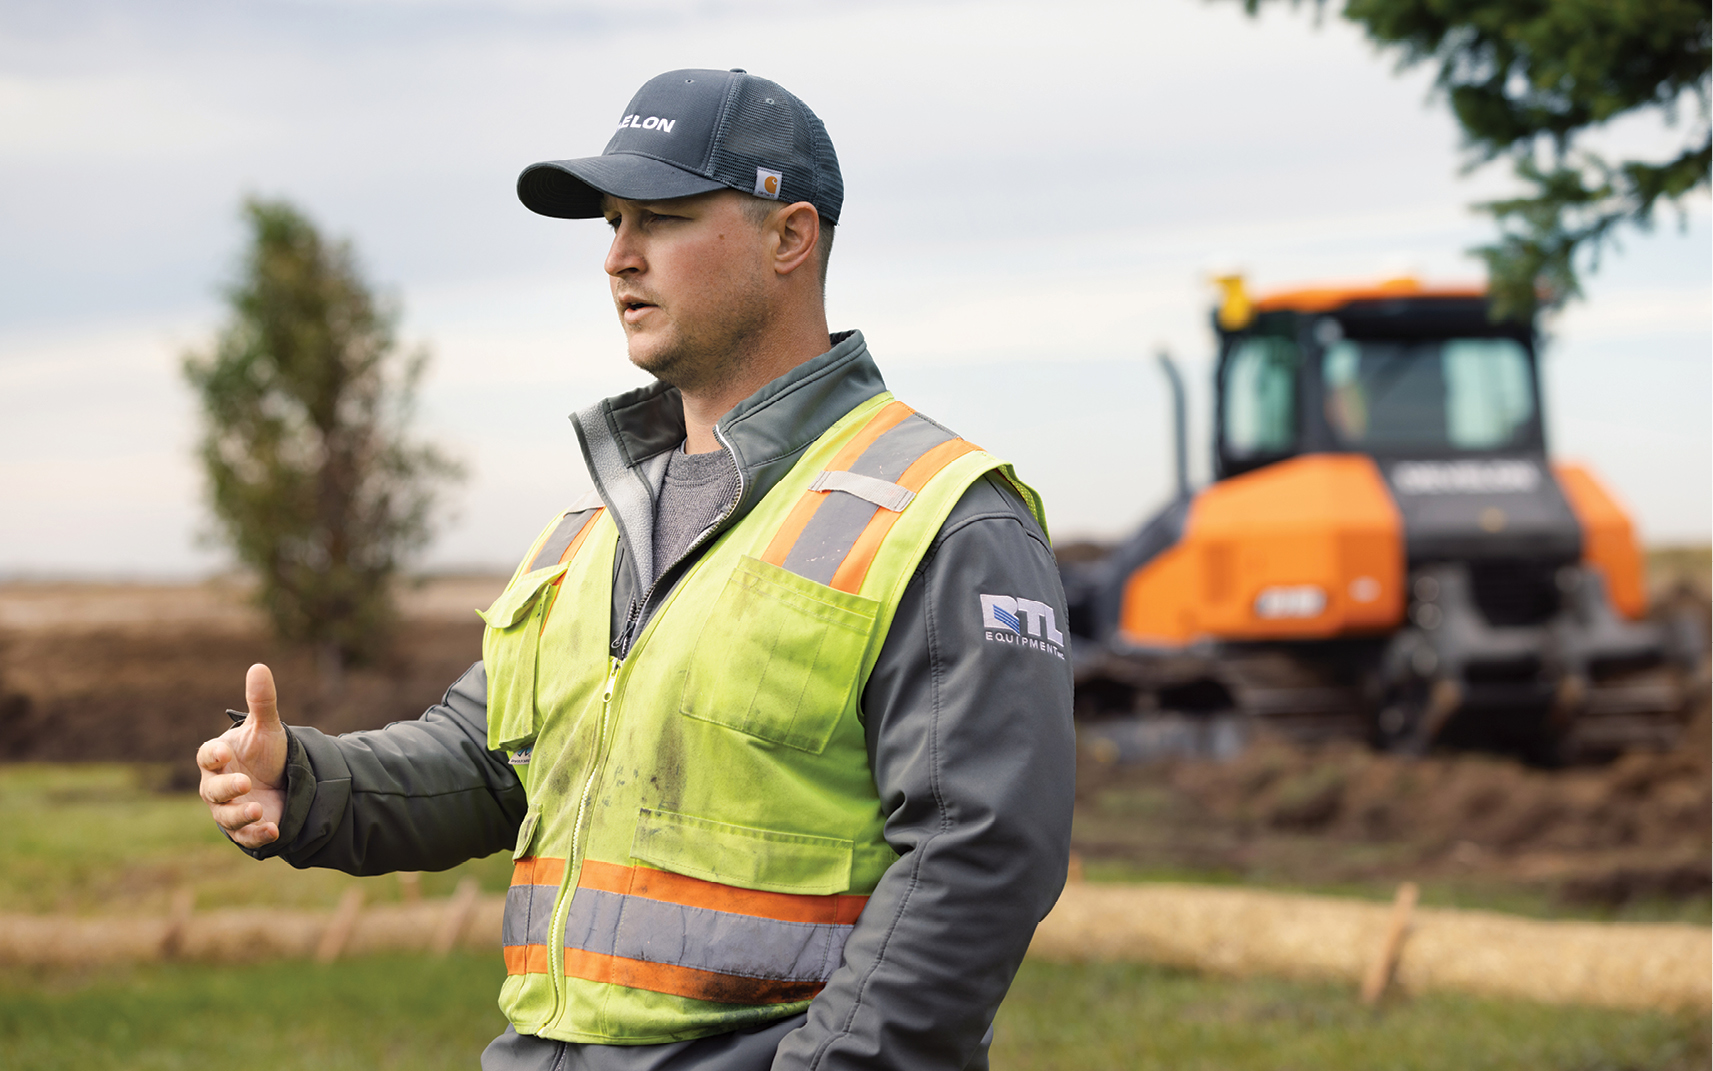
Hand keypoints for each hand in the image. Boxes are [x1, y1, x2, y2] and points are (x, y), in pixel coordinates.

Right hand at [197, 663, 289, 848]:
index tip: (224, 753)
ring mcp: (228, 809)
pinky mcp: (245, 828)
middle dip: (227, 788)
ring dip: (240, 815)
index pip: (207, 756)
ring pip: (226, 816)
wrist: (280, 780)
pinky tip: (273, 830)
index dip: (213, 755)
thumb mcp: (266, 727)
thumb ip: (262, 701)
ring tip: (257, 809)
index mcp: (218, 758)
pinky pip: (245, 836)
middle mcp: (217, 786)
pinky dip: (257, 834)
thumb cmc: (264, 751)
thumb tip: (259, 666)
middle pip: (213, 790)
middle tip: (245, 782)